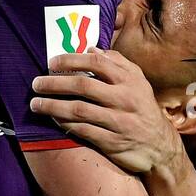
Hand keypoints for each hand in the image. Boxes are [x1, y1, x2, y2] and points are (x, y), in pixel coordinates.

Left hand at [30, 48, 181, 174]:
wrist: (160, 147)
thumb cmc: (143, 109)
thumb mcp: (138, 82)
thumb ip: (117, 63)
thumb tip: (91, 48)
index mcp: (129, 80)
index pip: (97, 62)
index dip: (71, 60)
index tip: (51, 63)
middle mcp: (124, 98)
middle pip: (83, 85)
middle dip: (55, 83)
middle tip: (36, 83)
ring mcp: (118, 121)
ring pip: (79, 109)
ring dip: (53, 105)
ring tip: (35, 104)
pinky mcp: (112, 142)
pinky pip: (83, 130)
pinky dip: (65, 124)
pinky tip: (53, 119)